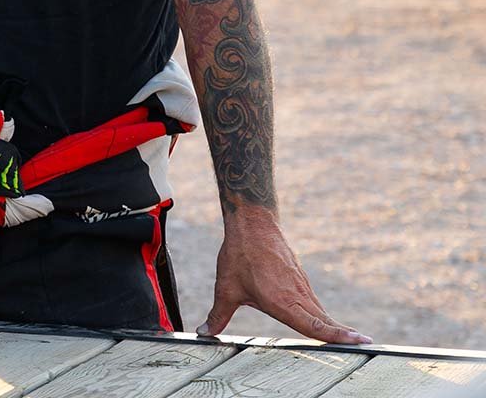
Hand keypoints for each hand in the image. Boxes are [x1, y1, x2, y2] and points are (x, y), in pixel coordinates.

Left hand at [197, 207, 371, 344]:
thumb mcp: (226, 288)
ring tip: (353, 341)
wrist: (252, 222)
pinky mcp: (300, 278)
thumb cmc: (239, 255)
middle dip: (344, 336)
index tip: (361, 342)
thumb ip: (218, 314)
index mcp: (283, 301)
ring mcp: (301, 285)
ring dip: (334, 326)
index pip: (314, 325)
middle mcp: (297, 294)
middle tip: (366, 347)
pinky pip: (313, 301)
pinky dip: (322, 314)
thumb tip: (204, 333)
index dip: (337, 336)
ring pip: (320, 311)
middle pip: (324, 321)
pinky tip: (325, 323)